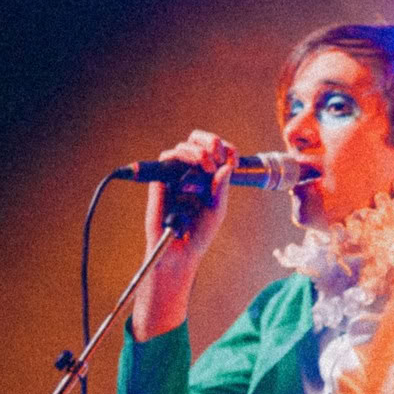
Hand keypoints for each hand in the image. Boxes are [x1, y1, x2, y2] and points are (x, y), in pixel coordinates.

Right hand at [130, 131, 235, 338]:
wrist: (179, 251)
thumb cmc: (199, 233)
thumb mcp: (217, 209)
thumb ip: (221, 187)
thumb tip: (227, 166)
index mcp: (208, 178)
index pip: (216, 151)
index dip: (225, 148)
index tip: (234, 157)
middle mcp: (191, 173)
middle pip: (198, 141)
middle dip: (210, 141)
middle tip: (218, 156)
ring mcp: (175, 176)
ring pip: (183, 147)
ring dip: (199, 150)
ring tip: (208, 165)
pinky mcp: (160, 180)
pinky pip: (167, 158)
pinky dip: (182, 156)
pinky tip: (195, 167)